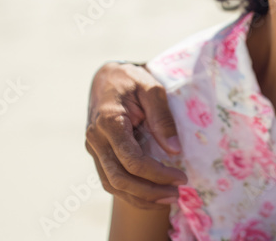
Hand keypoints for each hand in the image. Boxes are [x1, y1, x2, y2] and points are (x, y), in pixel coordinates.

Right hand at [85, 61, 187, 209]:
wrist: (107, 77)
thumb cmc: (132, 80)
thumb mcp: (152, 89)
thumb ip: (163, 118)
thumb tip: (174, 150)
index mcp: (109, 122)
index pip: (132, 160)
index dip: (158, 174)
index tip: (182, 177)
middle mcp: (96, 139)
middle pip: (120, 179)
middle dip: (150, 192)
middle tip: (177, 193)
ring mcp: (93, 148)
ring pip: (113, 185)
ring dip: (141, 198)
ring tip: (169, 199)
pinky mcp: (97, 154)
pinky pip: (111, 180)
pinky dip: (130, 192)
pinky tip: (152, 196)